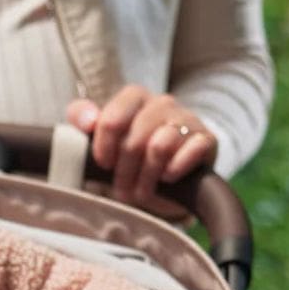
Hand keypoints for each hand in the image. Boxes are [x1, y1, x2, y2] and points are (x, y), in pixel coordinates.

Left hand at [66, 86, 217, 208]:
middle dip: (124, 172)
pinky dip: (174, 171)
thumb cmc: (127, 159)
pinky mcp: (206, 139)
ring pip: (160, 147)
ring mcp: (187, 119)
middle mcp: (162, 104)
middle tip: (122, 189)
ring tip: (142, 190)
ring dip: (146, 178)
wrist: (164, 180)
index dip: (104, 147)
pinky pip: (191, 151)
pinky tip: (167, 179)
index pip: (113, 118)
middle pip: (135, 140)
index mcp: (134, 99)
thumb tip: (88, 121)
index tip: (103, 165)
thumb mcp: (99, 140)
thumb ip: (82, 119)